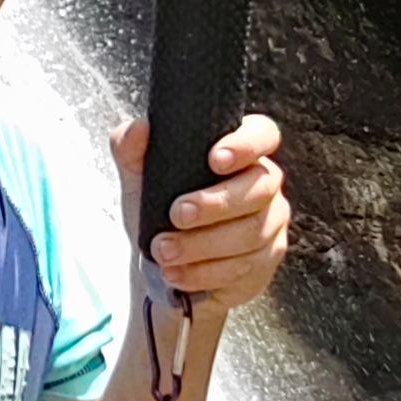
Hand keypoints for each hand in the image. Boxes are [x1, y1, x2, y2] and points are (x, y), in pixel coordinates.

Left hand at [111, 113, 290, 314]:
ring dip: (203, 245)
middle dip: (216, 204)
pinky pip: (246, 269)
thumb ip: (130, 146)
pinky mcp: (265, 263)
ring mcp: (271, 225)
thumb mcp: (137, 176)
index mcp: (241, 151)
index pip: (263, 134)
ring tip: (164, 251)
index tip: (214, 159)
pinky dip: (206, 273)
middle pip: (260, 189)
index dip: (246, 144)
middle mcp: (265, 184)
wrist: (160, 260)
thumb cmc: (158, 206)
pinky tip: (178, 273)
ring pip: (252, 234)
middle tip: (176, 215)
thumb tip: (140, 127)